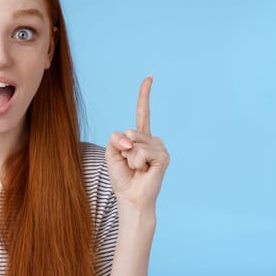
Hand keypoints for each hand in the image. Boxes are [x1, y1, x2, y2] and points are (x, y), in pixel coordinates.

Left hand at [106, 76, 169, 210]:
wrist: (130, 198)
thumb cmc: (122, 178)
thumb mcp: (111, 153)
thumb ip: (116, 139)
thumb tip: (130, 137)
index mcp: (140, 137)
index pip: (143, 112)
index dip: (145, 94)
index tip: (150, 77)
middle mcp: (152, 140)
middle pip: (130, 131)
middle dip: (123, 148)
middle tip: (129, 164)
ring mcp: (160, 147)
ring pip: (135, 142)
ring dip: (130, 158)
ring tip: (137, 169)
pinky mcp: (163, 157)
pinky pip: (141, 152)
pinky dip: (137, 162)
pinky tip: (144, 171)